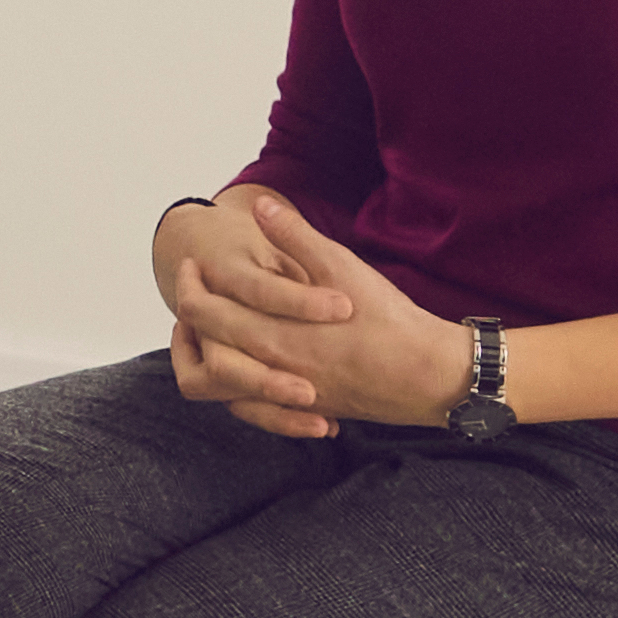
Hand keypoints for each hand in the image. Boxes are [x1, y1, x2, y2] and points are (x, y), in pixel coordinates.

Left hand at [161, 189, 474, 440]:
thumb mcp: (342, 268)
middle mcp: (270, 369)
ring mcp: (284, 396)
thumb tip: (261, 206)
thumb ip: (296, 237)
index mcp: (273, 332)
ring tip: (210, 329)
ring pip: (218, 386)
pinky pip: (248, 407)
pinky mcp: (301, 411)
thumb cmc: (388, 320)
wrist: (427, 377)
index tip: (194, 265)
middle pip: (203, 350)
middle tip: (194, 290)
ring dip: (205, 356)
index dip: (190, 285)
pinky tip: (244, 362)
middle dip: (190, 318)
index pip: (203, 312)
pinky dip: (235, 387)